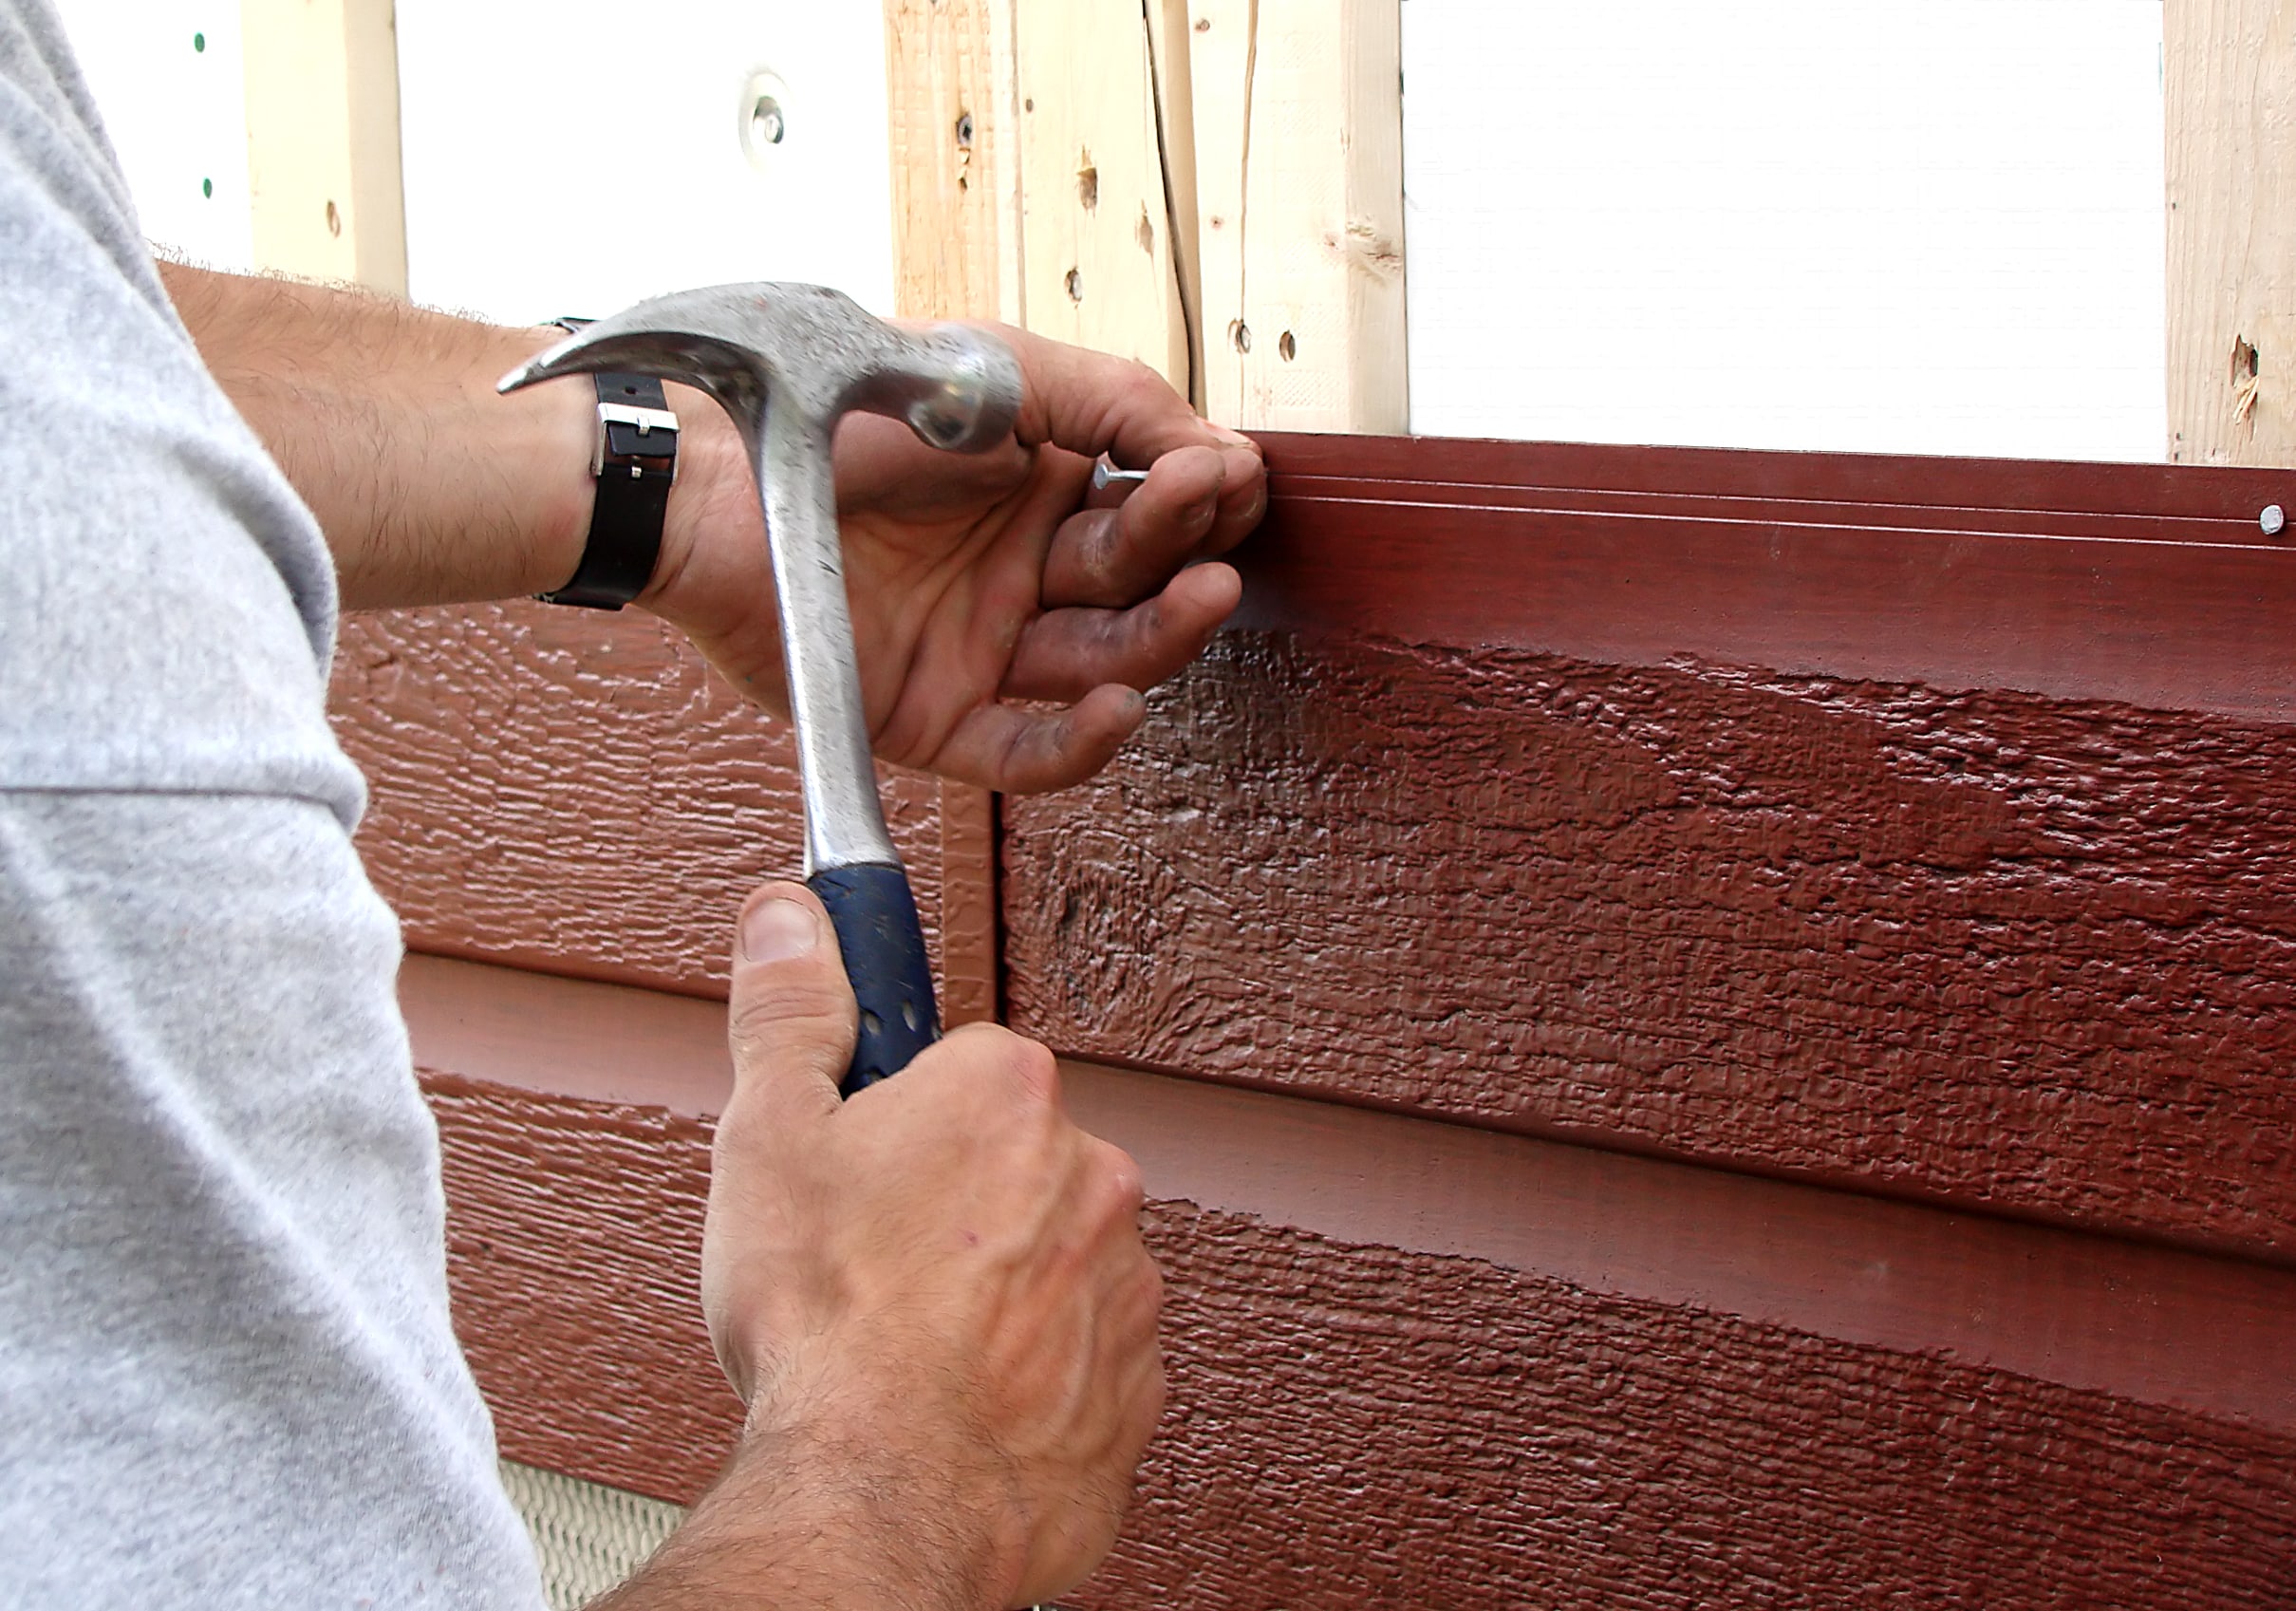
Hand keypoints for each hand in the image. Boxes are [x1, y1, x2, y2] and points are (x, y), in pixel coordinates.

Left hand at [646, 326, 1264, 793]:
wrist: (718, 477)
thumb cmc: (846, 412)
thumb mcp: (1001, 375)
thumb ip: (1120, 402)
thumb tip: (1223, 459)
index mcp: (1041, 488)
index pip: (1152, 509)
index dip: (1199, 499)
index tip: (1228, 477)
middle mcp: (1020, 569)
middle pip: (1134, 583)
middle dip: (1179, 549)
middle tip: (1207, 516)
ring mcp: (980, 645)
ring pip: (1099, 662)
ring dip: (1161, 634)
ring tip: (1203, 592)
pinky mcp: (931, 717)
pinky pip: (1023, 753)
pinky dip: (1079, 742)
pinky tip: (1119, 706)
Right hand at [663, 884, 1163, 1610]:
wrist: (889, 1500)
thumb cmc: (831, 1327)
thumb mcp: (768, 1137)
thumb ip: (788, 1011)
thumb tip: (791, 917)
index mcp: (1010, 1093)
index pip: (957, 1071)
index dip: (887, 1124)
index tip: (852, 1170)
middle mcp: (1094, 1174)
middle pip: (1008, 1167)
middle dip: (944, 1207)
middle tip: (863, 1268)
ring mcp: (1126, 1288)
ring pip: (1046, 1266)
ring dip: (989, 1297)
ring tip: (900, 1349)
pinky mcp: (1136, 1391)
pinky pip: (1075, 1363)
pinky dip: (1025, 1381)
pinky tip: (950, 1404)